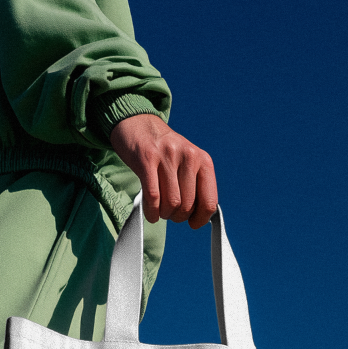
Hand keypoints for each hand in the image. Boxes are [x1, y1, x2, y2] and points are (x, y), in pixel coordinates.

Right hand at [109, 113, 217, 227]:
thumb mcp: (187, 161)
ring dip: (164, 214)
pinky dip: (152, 211)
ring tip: (160, 210)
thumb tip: (200, 217)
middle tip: (170, 213)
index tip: (193, 223)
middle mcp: (188, 156)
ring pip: (171, 203)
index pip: (209, 201)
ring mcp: (167, 157)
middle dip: (177, 216)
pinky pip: (153, 197)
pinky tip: (151, 213)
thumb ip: (196, 184)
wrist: (138, 124)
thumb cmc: (164, 151)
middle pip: (187, 205)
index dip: (201, 219)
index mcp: (203, 160)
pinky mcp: (147, 159)